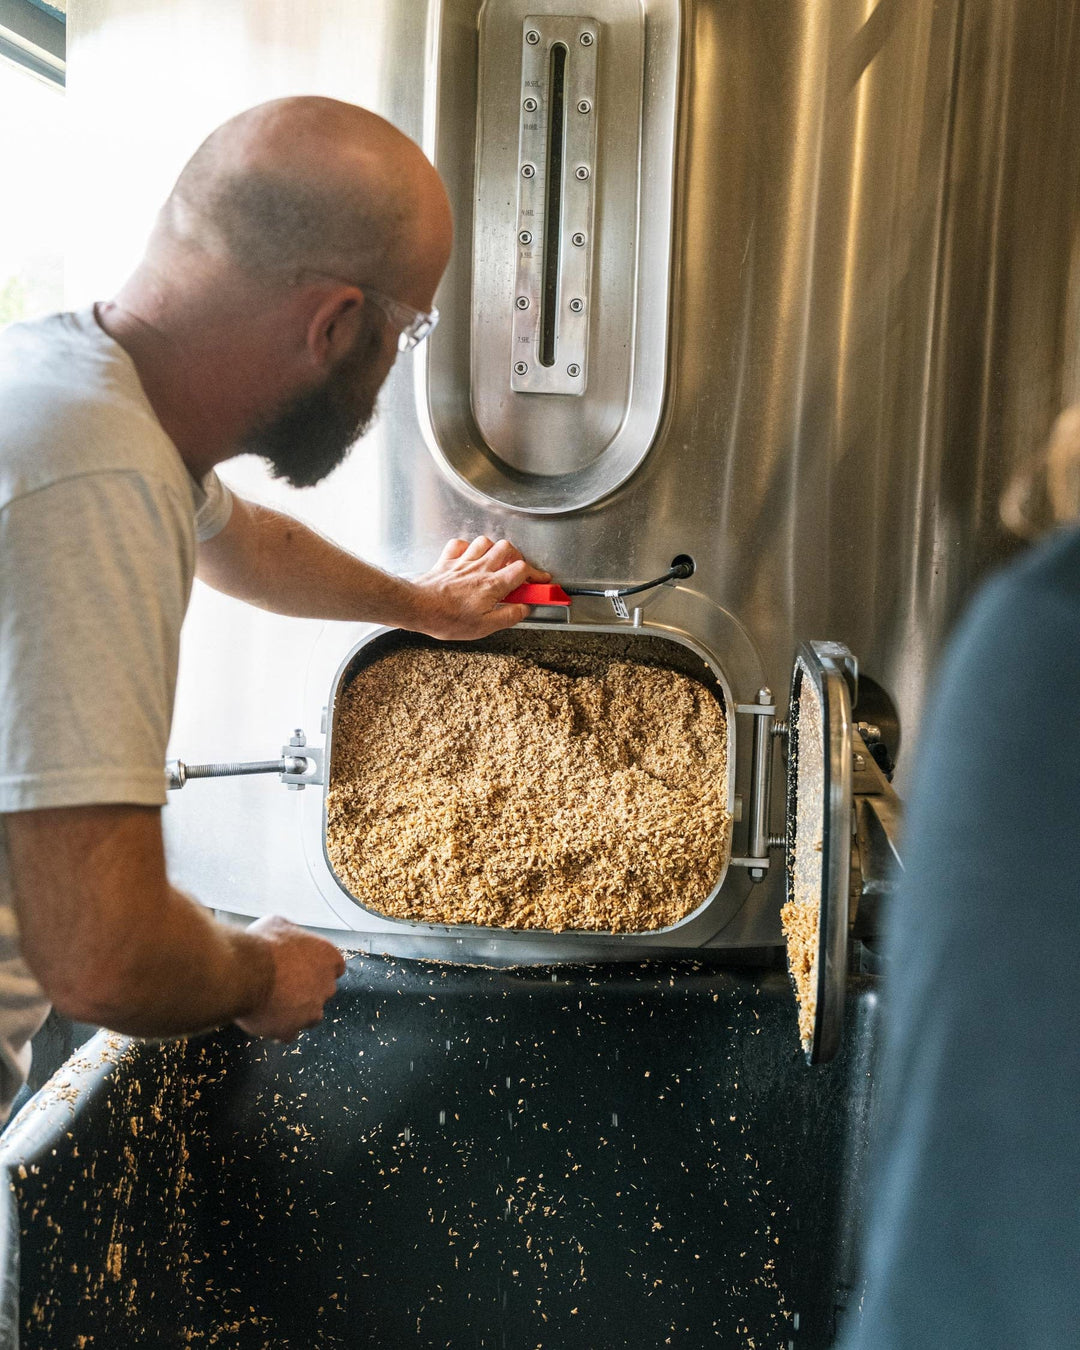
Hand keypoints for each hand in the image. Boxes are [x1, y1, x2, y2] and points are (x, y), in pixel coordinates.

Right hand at [235, 914, 345, 1040]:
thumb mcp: (277, 924)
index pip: (335, 967)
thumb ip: (290, 934)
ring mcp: (311, 1010)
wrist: (244, 972)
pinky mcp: (292, 1030)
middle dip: (307, 990)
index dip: (318, 968)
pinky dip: (278, 1028)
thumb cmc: (260, 945)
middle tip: (282, 984)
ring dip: (295, 1011)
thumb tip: (285, 935)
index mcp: (328, 957)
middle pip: (322, 992)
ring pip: (308, 1015)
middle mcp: (326, 985)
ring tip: (271, 1002)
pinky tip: (263, 1017)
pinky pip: (288, 1033)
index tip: (303, 968)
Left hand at [410, 535, 551, 638]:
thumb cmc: (448, 619)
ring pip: (485, 542)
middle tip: (517, 571)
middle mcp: (480, 568)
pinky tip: (469, 557)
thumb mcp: (485, 627)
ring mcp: (463, 562)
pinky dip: (467, 548)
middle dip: (517, 557)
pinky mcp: (447, 561)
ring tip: (495, 563)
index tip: (541, 581)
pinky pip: (460, 544)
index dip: (536, 574)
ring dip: (493, 549)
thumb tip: (524, 609)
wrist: (418, 607)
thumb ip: (508, 616)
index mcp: (492, 585)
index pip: (522, 570)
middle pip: (507, 549)